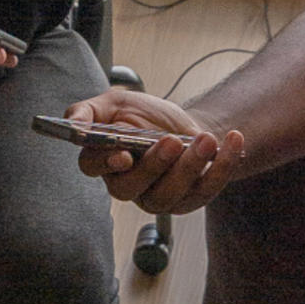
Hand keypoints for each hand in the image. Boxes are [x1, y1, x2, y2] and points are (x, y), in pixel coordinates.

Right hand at [62, 89, 247, 214]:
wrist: (184, 126)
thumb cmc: (145, 116)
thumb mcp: (115, 103)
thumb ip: (87, 111)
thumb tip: (73, 125)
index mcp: (103, 161)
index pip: (92, 167)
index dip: (105, 163)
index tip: (123, 153)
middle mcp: (127, 184)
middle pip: (131, 188)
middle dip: (154, 166)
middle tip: (172, 141)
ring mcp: (158, 197)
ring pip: (168, 194)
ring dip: (190, 167)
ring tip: (206, 140)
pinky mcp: (189, 200)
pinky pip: (204, 192)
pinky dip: (221, 167)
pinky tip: (231, 142)